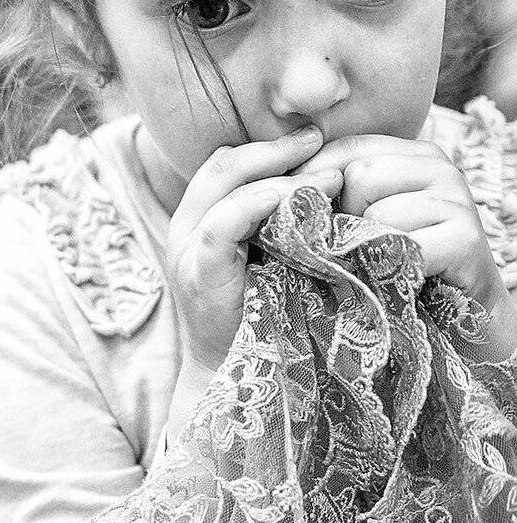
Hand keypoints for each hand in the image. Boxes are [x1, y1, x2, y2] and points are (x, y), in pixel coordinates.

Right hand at [166, 125, 342, 439]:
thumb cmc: (271, 324)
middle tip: (323, 138)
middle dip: (276, 148)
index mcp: (203, 222)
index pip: (229, 163)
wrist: (241, 384)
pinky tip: (304, 200)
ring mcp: (187, 249)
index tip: (318, 140)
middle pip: (225, 162)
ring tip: (329, 172)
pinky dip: (265, 202)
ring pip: (226, 183)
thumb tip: (336, 183)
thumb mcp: (280, 262)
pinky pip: (226, 221)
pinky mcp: (198, 272)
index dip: (270, 147)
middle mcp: (187, 228)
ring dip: (281, 172)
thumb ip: (289, 226)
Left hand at [293, 134, 516, 359]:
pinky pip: (404, 246)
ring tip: (376, 272)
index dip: (312, 179)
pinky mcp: (467, 238)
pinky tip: (393, 284)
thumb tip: (274, 186)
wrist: (461, 322)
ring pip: (380, 214)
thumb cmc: (398, 270)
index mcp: (413, 155)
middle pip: (360, 176)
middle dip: (343, 220)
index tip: (291, 215)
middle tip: (352, 253)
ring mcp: (458, 199)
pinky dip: (388, 272)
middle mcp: (439, 167)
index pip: (347, 147)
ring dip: (366, 252)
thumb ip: (334, 198)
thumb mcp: (363, 225)